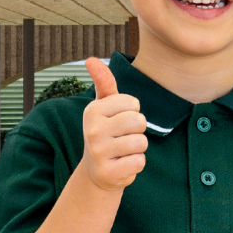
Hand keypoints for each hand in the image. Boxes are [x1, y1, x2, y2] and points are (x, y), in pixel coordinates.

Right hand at [80, 57, 146, 191]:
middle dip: (137, 130)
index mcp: (92, 110)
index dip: (132, 112)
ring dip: (138, 147)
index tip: (119, 120)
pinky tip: (123, 164)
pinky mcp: (108, 172)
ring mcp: (98, 152)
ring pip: (141, 142)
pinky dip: (137, 163)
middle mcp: (91, 130)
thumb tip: (92, 59)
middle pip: (138, 121)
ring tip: (122, 150)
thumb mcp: (104, 107)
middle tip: (123, 136)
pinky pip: (140, 162)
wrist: (96, 170)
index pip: (133, 103)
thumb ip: (104, 83)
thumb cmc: (106, 132)